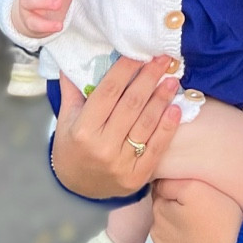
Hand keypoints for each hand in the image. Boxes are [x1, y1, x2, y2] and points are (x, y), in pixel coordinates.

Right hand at [49, 56, 182, 198]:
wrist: (77, 188)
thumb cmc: (72, 148)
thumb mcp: (66, 119)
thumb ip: (72, 90)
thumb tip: (70, 60)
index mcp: (83, 129)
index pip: (108, 92)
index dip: (125, 70)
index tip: (139, 54)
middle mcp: (102, 146)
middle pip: (131, 105)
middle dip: (148, 79)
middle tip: (163, 60)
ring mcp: (121, 163)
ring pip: (146, 124)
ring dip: (161, 99)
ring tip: (172, 80)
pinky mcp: (137, 176)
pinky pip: (156, 147)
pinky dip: (167, 127)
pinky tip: (176, 109)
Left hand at [151, 179, 242, 242]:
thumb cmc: (221, 220)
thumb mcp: (197, 187)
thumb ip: (171, 183)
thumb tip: (157, 183)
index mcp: (160, 211)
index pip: (162, 196)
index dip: (179, 195)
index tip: (197, 201)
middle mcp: (156, 234)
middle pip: (163, 218)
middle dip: (177, 215)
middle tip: (203, 217)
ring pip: (167, 239)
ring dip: (179, 235)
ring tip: (204, 235)